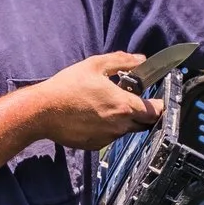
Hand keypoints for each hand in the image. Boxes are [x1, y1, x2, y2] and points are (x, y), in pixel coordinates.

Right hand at [30, 53, 163, 149]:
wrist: (42, 112)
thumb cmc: (67, 87)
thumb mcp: (95, 65)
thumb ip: (122, 61)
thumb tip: (141, 60)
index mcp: (124, 105)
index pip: (157, 111)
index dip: (161, 105)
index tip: (159, 99)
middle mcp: (120, 125)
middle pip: (145, 123)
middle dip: (145, 113)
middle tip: (134, 100)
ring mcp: (108, 137)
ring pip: (127, 130)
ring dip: (125, 119)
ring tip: (107, 105)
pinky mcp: (96, 145)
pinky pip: (110, 136)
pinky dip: (109, 127)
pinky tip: (94, 116)